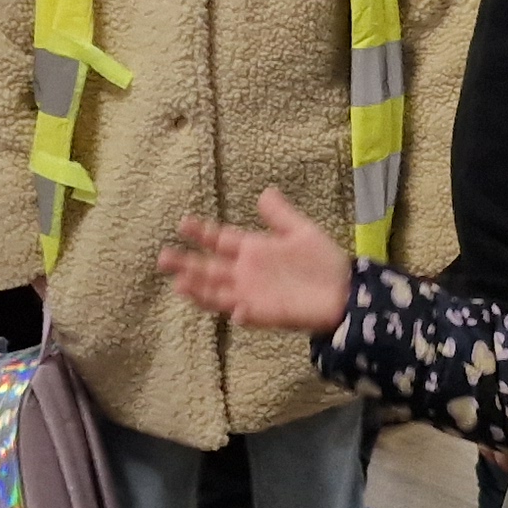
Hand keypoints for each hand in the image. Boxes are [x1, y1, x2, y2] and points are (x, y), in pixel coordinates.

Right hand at [159, 189, 355, 329]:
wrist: (345, 291)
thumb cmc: (322, 262)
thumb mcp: (301, 231)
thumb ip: (280, 215)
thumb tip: (265, 192)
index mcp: (253, 251)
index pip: (220, 241)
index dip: (201, 233)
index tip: (183, 222)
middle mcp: (246, 274)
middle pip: (209, 269)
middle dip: (186, 263)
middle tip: (162, 257)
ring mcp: (253, 296)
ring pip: (218, 293)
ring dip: (200, 290)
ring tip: (180, 285)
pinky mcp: (267, 314)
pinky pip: (249, 315)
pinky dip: (241, 313)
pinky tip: (234, 311)